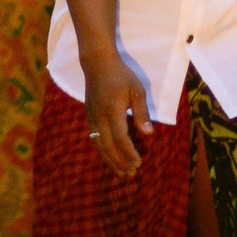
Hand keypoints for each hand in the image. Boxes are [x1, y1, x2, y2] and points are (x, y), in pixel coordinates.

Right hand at [82, 50, 150, 179]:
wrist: (97, 63)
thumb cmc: (121, 75)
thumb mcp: (137, 91)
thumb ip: (142, 113)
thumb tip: (148, 134)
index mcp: (112, 110)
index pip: (120, 137)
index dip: (129, 153)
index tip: (138, 163)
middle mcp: (99, 116)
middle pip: (107, 145)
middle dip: (119, 161)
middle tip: (131, 174)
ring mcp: (91, 116)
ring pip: (98, 143)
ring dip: (109, 159)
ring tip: (120, 171)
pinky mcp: (88, 115)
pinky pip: (93, 137)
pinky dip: (101, 150)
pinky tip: (109, 156)